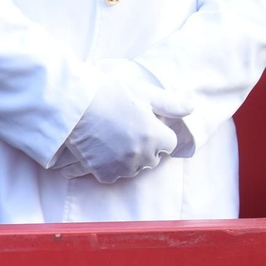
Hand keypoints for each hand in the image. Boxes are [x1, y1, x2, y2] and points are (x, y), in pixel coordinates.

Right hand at [59, 78, 192, 183]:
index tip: (142, 121)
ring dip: (126, 157)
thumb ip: (171, 103)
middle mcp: (143, 156)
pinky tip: (97, 154)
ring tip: (110, 137)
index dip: (156, 130)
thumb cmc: (108, 93)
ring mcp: (122, 166)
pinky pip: (111, 175)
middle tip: (124, 126)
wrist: (72, 103)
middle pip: (151, 157)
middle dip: (143, 146)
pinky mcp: (102, 172)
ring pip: (132, 167)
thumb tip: (192, 107)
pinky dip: (106, 167)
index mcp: (156, 137)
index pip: (168, 143)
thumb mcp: (142, 91)